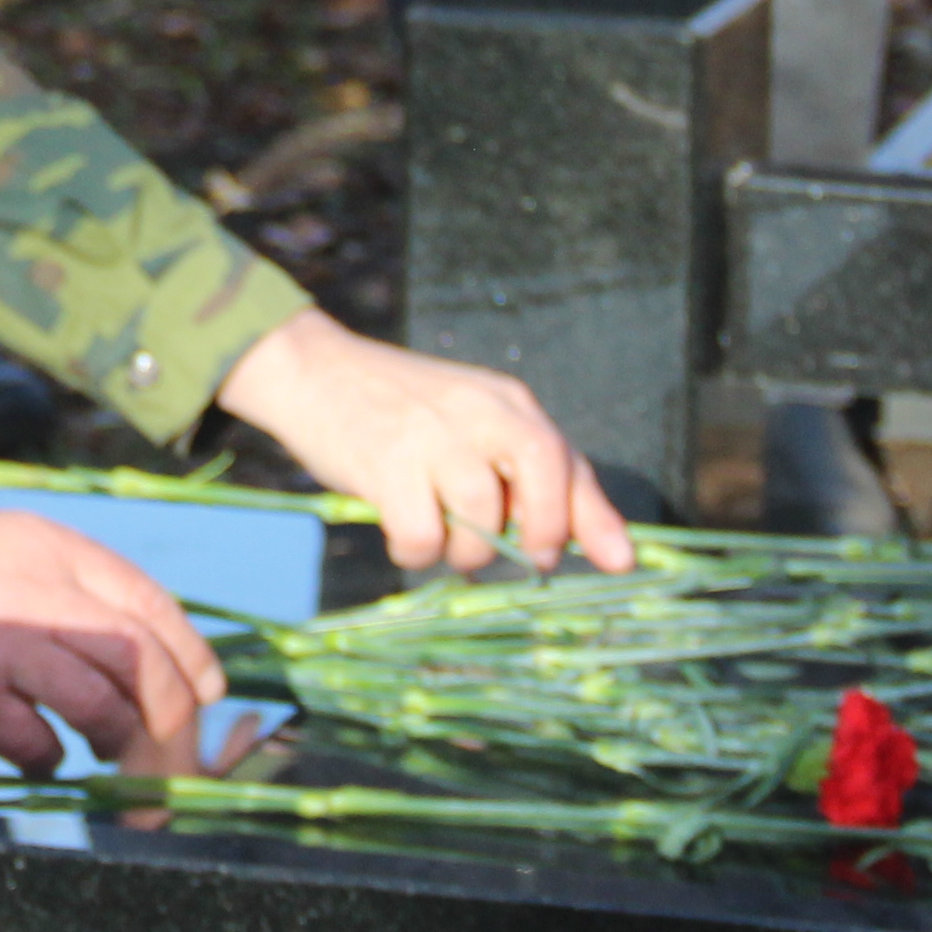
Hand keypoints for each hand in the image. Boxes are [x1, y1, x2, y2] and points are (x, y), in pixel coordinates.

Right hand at [0, 497, 226, 772]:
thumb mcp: (23, 545)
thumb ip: (84, 583)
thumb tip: (164, 658)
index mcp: (56, 551)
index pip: (149, 604)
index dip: (192, 655)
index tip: (209, 692)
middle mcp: (37, 591)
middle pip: (139, 661)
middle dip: (170, 721)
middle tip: (172, 758)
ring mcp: (0, 642)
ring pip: (99, 705)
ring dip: (117, 741)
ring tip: (109, 750)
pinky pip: (35, 743)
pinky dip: (50, 757)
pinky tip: (41, 752)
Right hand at [213, 311, 628, 575]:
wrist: (311, 369)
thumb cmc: (398, 409)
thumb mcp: (469, 423)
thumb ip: (521, 471)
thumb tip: (583, 540)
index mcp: (506, 401)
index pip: (567, 459)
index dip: (595, 518)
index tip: (619, 563)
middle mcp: (478, 411)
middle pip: (542, 475)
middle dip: (543, 531)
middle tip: (527, 558)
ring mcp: (431, 434)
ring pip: (481, 519)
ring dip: (468, 553)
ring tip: (444, 541)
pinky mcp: (386, 463)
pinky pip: (422, 536)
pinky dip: (416, 553)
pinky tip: (403, 536)